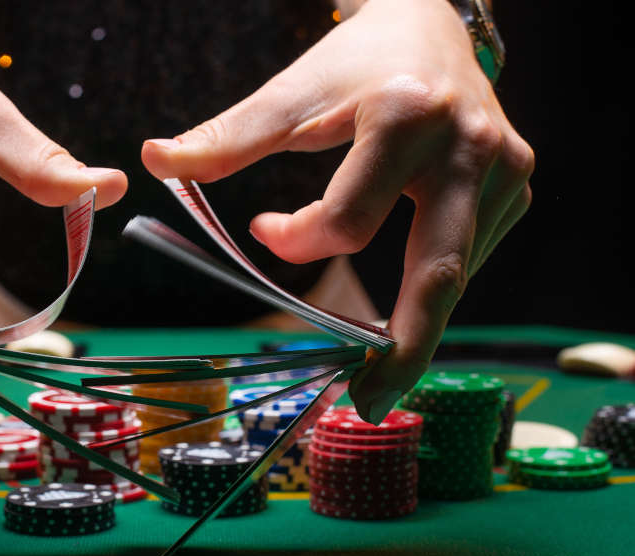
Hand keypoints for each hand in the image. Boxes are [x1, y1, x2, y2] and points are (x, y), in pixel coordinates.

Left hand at [141, 0, 532, 421]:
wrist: (433, 24)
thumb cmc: (354, 61)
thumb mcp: (291, 93)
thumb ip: (226, 138)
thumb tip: (152, 161)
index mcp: (407, 118)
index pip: (349, 221)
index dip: (297, 240)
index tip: (263, 228)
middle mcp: (469, 148)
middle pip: (437, 274)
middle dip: (404, 350)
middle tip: (368, 405)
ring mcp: (503, 172)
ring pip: (453, 273)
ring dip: (414, 320)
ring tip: (380, 367)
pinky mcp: (516, 187)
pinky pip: (469, 256)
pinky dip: (432, 284)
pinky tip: (409, 295)